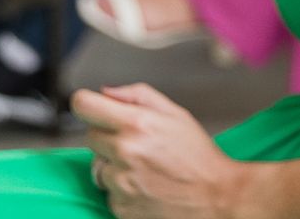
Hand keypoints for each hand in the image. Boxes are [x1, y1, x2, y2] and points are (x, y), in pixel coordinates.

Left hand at [76, 84, 255, 218]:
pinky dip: (121, 189)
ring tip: (143, 167)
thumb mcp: (176, 114)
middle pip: (90, 136)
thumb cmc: (199, 156)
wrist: (215, 197)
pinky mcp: (119, 206)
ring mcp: (119, 182)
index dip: (86, 103)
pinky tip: (145, 185)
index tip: (92, 107)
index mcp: (137, 124)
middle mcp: (124, 152)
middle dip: (108, 136)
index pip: (84, 105)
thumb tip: (106, 92)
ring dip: (113, 165)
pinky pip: (107, 192)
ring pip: (97, 167)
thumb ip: (138, 95)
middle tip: (136, 142)